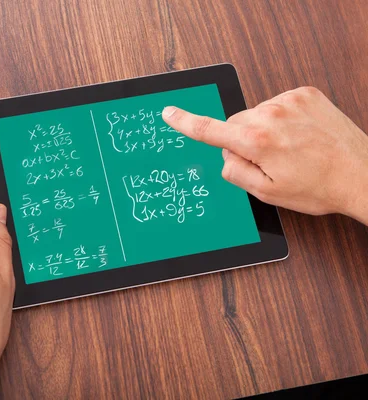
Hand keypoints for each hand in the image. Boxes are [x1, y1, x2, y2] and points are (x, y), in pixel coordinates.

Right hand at [162, 86, 367, 223]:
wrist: (362, 174)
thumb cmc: (319, 187)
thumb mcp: (267, 193)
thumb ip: (235, 172)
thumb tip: (225, 155)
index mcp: (257, 142)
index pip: (210, 130)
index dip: (186, 122)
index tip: (169, 113)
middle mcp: (270, 115)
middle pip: (235, 125)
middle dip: (243, 142)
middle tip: (269, 161)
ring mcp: (289, 101)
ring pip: (256, 115)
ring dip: (264, 130)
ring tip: (290, 149)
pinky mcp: (305, 94)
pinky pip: (277, 105)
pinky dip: (281, 119)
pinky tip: (299, 135)